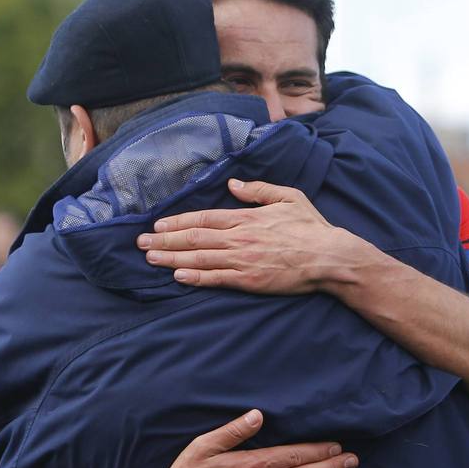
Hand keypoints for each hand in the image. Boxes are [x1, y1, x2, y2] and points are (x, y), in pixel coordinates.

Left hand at [136, 179, 347, 293]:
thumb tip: (233, 186)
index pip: (203, 219)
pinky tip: (177, 277)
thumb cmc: (311, 228)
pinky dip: (195, 277)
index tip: (157, 224)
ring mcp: (242, 260)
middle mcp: (239, 238)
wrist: (328, 258)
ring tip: (150, 257)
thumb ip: (258, 190)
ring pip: (199, 258)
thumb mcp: (288, 197)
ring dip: (171, 258)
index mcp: (246, 218)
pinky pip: (216, 279)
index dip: (177, 221)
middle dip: (164, 240)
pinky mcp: (249, 281)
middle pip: (193, 238)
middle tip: (140, 242)